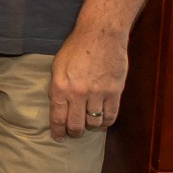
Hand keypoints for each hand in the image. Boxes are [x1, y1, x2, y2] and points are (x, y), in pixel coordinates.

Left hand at [49, 21, 127, 139]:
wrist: (101, 34)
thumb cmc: (76, 48)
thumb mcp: (57, 67)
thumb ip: (57, 88)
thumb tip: (58, 107)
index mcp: (60, 87)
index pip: (58, 118)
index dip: (58, 131)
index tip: (58, 137)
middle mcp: (78, 93)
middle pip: (76, 125)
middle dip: (73, 133)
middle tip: (73, 134)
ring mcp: (98, 93)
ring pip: (94, 122)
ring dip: (90, 127)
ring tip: (88, 125)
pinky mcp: (115, 91)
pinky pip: (111, 115)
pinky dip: (106, 122)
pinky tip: (102, 122)